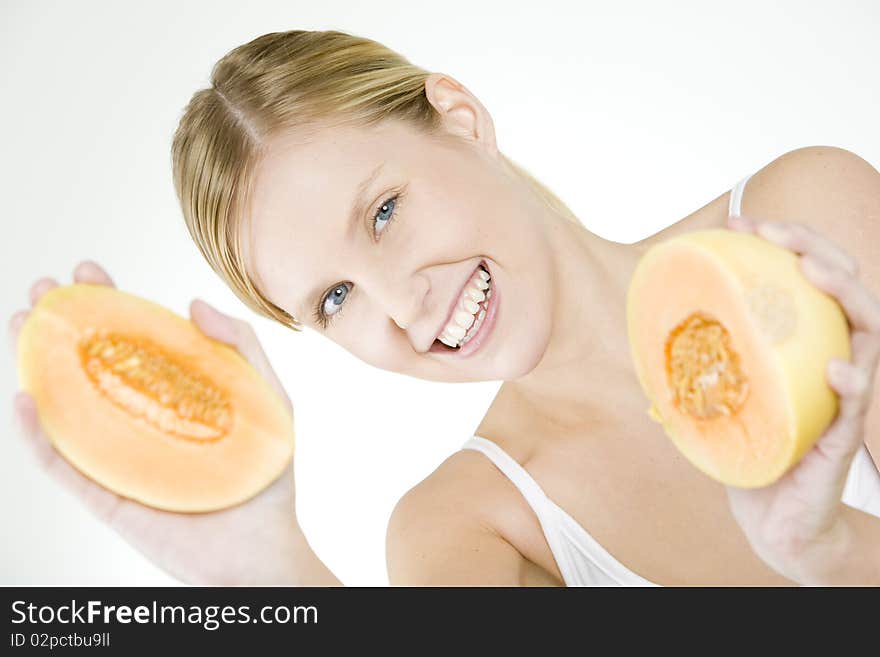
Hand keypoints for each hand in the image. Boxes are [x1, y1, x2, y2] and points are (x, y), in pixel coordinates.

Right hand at [9, 262, 303, 584]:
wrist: (263, 548)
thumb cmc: (267, 477)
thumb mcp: (269, 399)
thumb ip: (242, 349)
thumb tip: (193, 303)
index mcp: (174, 394)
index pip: (135, 339)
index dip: (110, 303)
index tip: (89, 270)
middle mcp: (141, 419)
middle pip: (92, 364)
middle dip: (63, 324)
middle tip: (45, 290)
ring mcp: (120, 455)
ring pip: (68, 405)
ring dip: (38, 363)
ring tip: (22, 324)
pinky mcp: (107, 495)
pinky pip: (64, 463)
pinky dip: (38, 434)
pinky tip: (25, 396)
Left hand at [724, 216, 879, 582]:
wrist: (770, 518)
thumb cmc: (748, 447)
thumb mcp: (718, 391)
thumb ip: (698, 358)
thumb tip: (647, 322)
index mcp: (801, 344)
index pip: (805, 277)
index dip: (781, 240)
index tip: (739, 222)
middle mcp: (829, 358)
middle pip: (843, 288)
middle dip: (814, 248)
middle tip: (777, 233)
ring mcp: (841, 396)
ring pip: (864, 333)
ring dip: (844, 296)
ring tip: (815, 273)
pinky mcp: (842, 438)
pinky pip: (855, 406)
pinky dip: (849, 382)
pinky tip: (835, 367)